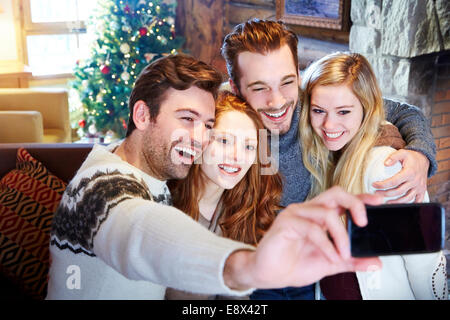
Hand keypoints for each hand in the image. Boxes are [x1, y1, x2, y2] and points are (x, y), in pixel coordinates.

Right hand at [224, 187, 382, 289]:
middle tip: (363, 224)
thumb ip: (352, 261)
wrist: (268, 275)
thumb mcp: (330, 263)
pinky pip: (312, 229)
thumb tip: (375, 262)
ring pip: (326, 213)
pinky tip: (330, 257)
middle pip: (335, 193)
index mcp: (319, 215)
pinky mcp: (285, 224)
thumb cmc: (293, 264)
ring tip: (343, 255)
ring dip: (341, 236)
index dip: (361, 198)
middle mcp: (308, 210)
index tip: (379, 201)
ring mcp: (295, 214)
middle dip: (354, 204)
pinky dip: (325, 245)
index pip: (343, 200)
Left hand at [372, 149, 428, 202]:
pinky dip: (410, 204)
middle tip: (376, 193)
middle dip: (385, 194)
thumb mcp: (402, 153)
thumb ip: (393, 157)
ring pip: (407, 198)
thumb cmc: (411, 157)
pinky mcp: (422, 190)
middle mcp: (415, 181)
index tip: (374, 185)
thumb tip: (385, 164)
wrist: (424, 159)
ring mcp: (419, 187)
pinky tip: (401, 205)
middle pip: (398, 191)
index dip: (382, 185)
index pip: (393, 181)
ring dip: (396, 202)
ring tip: (386, 202)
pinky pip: (417, 200)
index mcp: (409, 172)